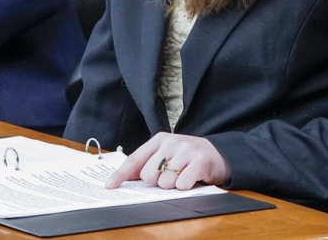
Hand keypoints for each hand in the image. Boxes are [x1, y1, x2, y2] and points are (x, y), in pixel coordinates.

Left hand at [105, 132, 230, 190]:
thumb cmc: (186, 157)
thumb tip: (124, 178)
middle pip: (149, 175)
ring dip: (172, 186)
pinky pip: (182, 184)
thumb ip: (147, 163)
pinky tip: (191, 179)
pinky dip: (184, 187)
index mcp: (158, 139)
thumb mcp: (166, 154)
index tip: (110, 186)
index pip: (135, 158)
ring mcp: (185, 151)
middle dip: (157, 182)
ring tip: (181, 176)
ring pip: (165, 182)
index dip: (121, 174)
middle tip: (169, 176)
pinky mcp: (199, 162)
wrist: (217, 153)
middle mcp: (170, 142)